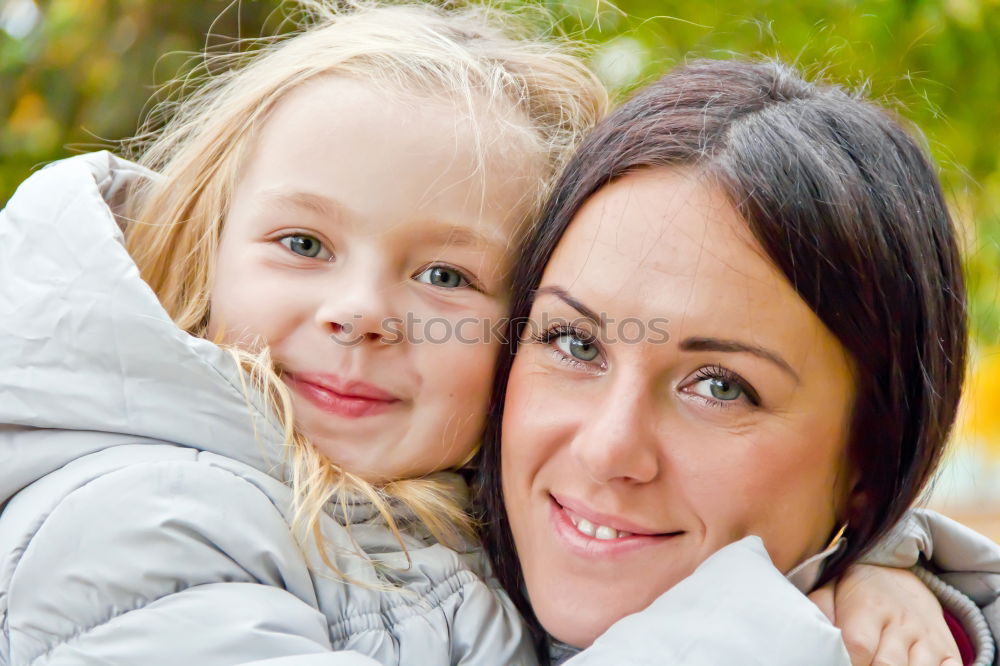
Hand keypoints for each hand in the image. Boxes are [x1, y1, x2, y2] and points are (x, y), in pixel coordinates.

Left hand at [808, 564, 962, 665]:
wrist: (899, 575)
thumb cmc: (857, 592)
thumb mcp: (832, 590)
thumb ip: (819, 609)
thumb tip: (812, 636)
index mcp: (869, 607)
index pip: (858, 644)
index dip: (849, 663)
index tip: (840, 665)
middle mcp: (902, 623)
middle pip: (887, 665)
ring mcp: (928, 638)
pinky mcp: (949, 651)